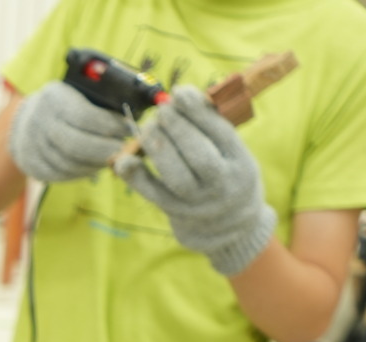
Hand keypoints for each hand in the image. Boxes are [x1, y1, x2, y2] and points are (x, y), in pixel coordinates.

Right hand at [7, 81, 132, 183]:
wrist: (28, 120)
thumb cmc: (67, 102)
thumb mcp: (81, 90)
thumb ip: (103, 98)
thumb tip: (136, 112)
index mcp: (54, 96)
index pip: (85, 116)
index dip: (111, 125)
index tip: (128, 129)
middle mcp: (39, 121)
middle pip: (76, 144)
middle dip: (105, 149)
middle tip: (124, 150)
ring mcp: (32, 145)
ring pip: (70, 163)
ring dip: (96, 164)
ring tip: (112, 158)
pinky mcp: (32, 165)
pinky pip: (62, 174)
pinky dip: (82, 172)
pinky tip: (95, 166)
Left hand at [117, 84, 274, 277]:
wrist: (230, 225)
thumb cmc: (227, 173)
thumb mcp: (232, 150)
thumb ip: (211, 126)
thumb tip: (181, 95)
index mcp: (240, 161)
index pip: (220, 133)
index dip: (198, 111)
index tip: (179, 92)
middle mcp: (222, 184)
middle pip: (199, 155)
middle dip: (177, 127)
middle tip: (161, 110)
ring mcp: (197, 202)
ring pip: (176, 176)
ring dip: (158, 148)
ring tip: (148, 128)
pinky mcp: (175, 212)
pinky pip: (153, 195)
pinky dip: (136, 177)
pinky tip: (124, 160)